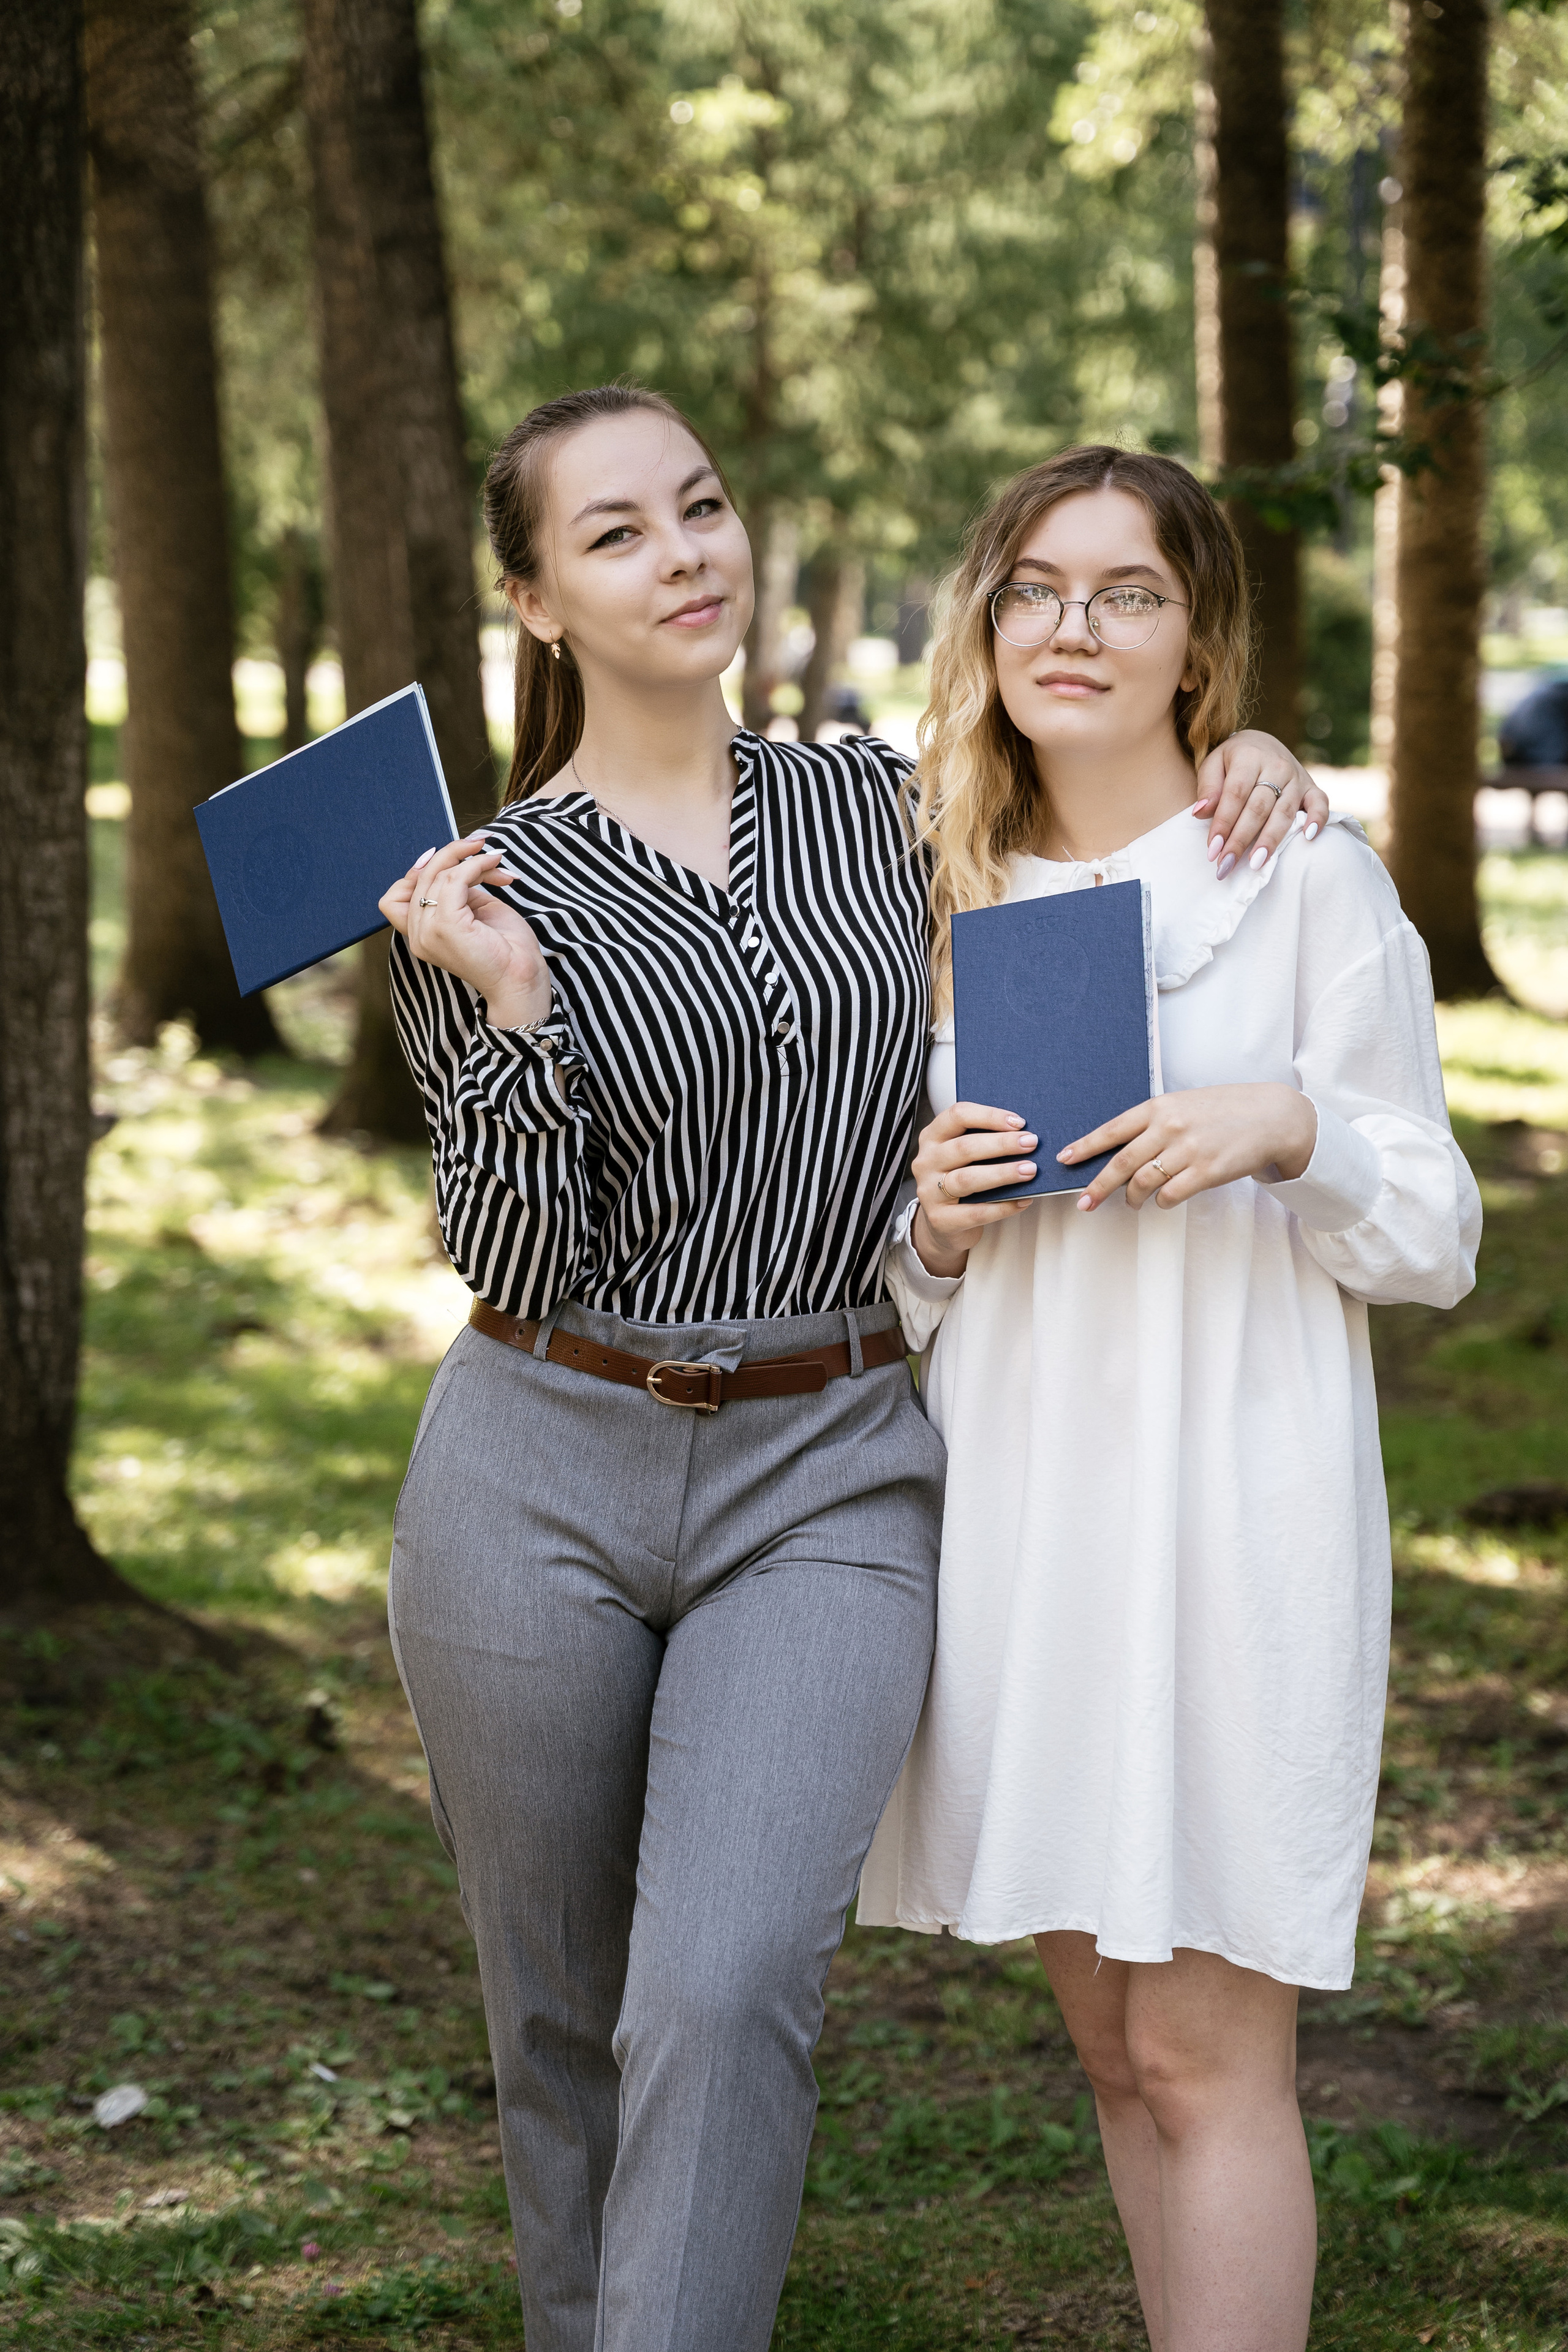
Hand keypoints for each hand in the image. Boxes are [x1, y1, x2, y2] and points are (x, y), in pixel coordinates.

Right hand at [379, 834, 551, 1028]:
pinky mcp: (445, 926)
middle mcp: (417, 936)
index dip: (419, 871)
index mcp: (420, 935)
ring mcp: (428, 932)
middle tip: (480, 845)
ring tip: (495, 860)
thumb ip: (456, 890)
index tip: (452, 857)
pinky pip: (453, 880)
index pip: (394, 897)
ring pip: (437, 875)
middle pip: (419, 877)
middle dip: (452, 855)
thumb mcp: (474, 910)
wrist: (521, 978)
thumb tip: (455, 859)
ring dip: (470, 859)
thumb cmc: (504, 948)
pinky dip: (475, 867)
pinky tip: (495, 868)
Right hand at [910, 1102, 1037, 1274]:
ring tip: (1029, 1170)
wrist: (943, 1224)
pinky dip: (1003, 1206)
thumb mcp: (964, 1156)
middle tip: (1031, 1143)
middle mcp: (926, 1162)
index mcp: (932, 1137)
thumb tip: (1024, 1136)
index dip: (989, 1116)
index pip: (957, 1116)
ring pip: (968, 1178)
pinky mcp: (940, 1219)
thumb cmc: (960, 1179)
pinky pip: (975, 1212)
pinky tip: (1023, 1200)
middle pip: (965, 1147)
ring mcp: (929, 1192)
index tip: (1019, 1122)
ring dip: (1003, 1173)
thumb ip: (984, 1141)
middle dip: (1002, 1144)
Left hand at [1060, 1083, 1317, 1211]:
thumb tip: (1123, 1149)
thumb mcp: (1185, 1104)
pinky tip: (1161, 1200)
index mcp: (1160, 1108)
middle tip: (1084, 1202)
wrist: (1272, 1117)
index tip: (1065, 1159)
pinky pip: (1169, 1195)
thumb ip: (1155, 1123)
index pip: (1112, 1130)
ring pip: (1142, 1183)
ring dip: (1132, 1198)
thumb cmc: (1226, 1110)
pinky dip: (1160, 1201)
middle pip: (1121, 1163)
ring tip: (1132, 1203)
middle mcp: (1169, 1128)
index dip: (1085, 1147)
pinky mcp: (1206, 1172)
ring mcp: (1188, 1151)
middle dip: (1097, 1186)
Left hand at [1193, 732, 1328, 877]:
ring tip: (1256, 864)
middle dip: (1241, 839)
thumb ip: (1208, 787)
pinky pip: (1320, 804)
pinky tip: (1307, 838)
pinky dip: (1317, 820)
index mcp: (1249, 756)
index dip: (1223, 823)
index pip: (1235, 794)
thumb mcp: (1213, 764)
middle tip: (1226, 864)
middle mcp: (1277, 766)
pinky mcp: (1312, 787)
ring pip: (1284, 812)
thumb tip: (1200, 812)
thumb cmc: (1232, 761)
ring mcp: (1297, 777)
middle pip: (1258, 807)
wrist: (1261, 744)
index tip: (1212, 850)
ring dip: (1270, 840)